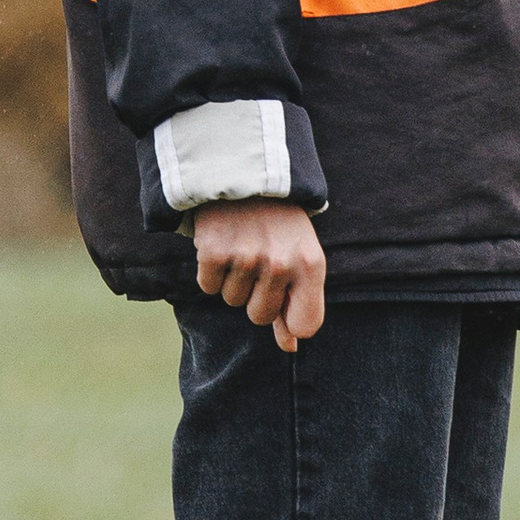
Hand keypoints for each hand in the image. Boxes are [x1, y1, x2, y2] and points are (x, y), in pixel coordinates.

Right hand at [190, 199, 327, 350]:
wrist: (243, 172)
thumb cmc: (279, 222)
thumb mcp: (300, 255)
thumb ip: (298, 303)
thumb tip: (290, 347)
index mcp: (311, 264)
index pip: (306, 325)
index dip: (290, 322)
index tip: (284, 301)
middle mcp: (280, 263)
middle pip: (260, 316)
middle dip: (255, 295)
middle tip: (258, 259)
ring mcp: (246, 257)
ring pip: (232, 301)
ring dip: (233, 279)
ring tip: (241, 245)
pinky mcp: (214, 251)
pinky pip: (208, 286)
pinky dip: (211, 270)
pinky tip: (222, 243)